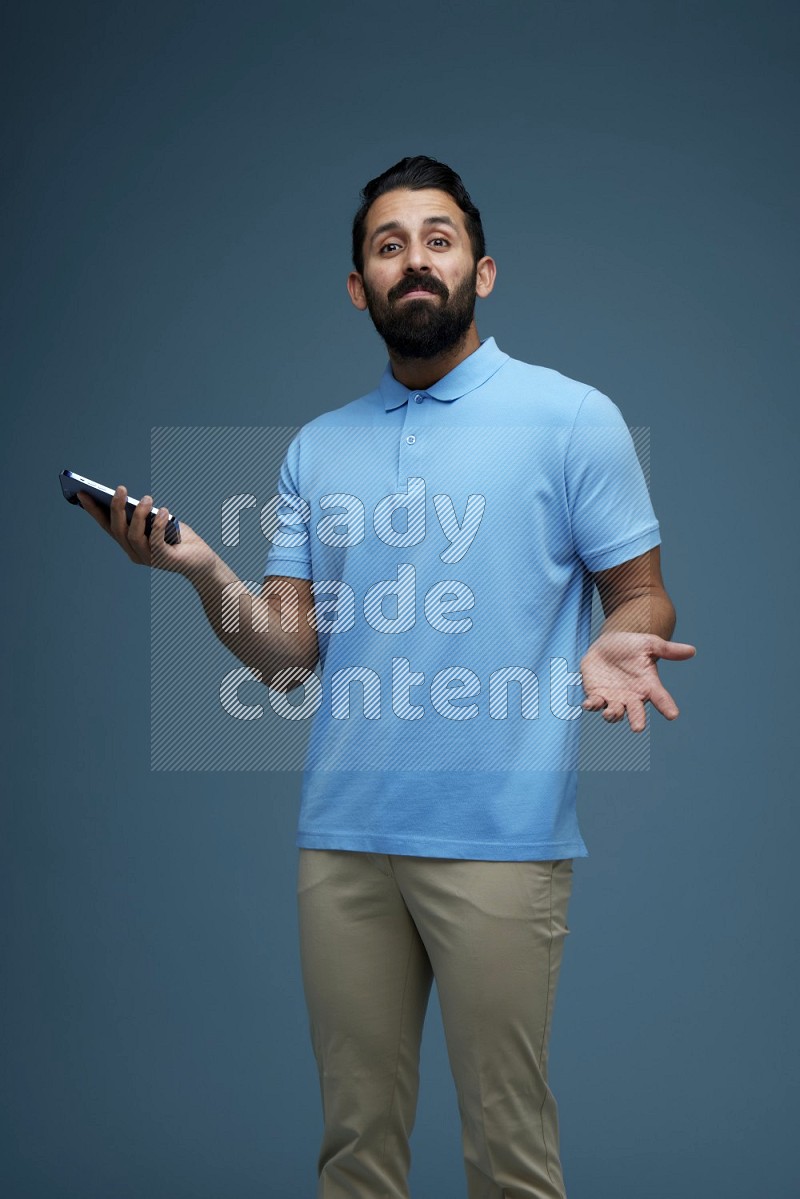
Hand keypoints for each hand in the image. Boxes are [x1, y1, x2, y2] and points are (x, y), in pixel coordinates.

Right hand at [77, 485, 214, 577]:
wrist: (202, 561)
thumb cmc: (180, 538)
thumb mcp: (160, 521)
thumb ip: (146, 515)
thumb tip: (135, 501)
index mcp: (130, 543)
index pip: (107, 526)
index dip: (93, 511)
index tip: (81, 493)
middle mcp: (135, 553)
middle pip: (118, 530)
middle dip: (116, 508)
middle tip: (120, 489)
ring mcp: (149, 558)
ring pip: (133, 536)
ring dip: (139, 515)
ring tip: (147, 499)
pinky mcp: (164, 560)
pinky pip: (155, 541)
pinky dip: (158, 525)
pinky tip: (165, 511)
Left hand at [579, 630, 695, 733]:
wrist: (608, 643)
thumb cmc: (632, 646)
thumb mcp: (649, 644)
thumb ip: (668, 649)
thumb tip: (692, 650)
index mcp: (648, 686)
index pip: (660, 698)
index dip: (667, 707)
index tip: (673, 715)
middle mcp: (632, 697)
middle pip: (636, 713)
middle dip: (636, 720)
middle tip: (638, 727)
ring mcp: (613, 698)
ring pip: (614, 713)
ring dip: (612, 714)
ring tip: (611, 712)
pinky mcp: (596, 694)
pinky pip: (593, 704)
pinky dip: (591, 705)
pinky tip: (588, 704)